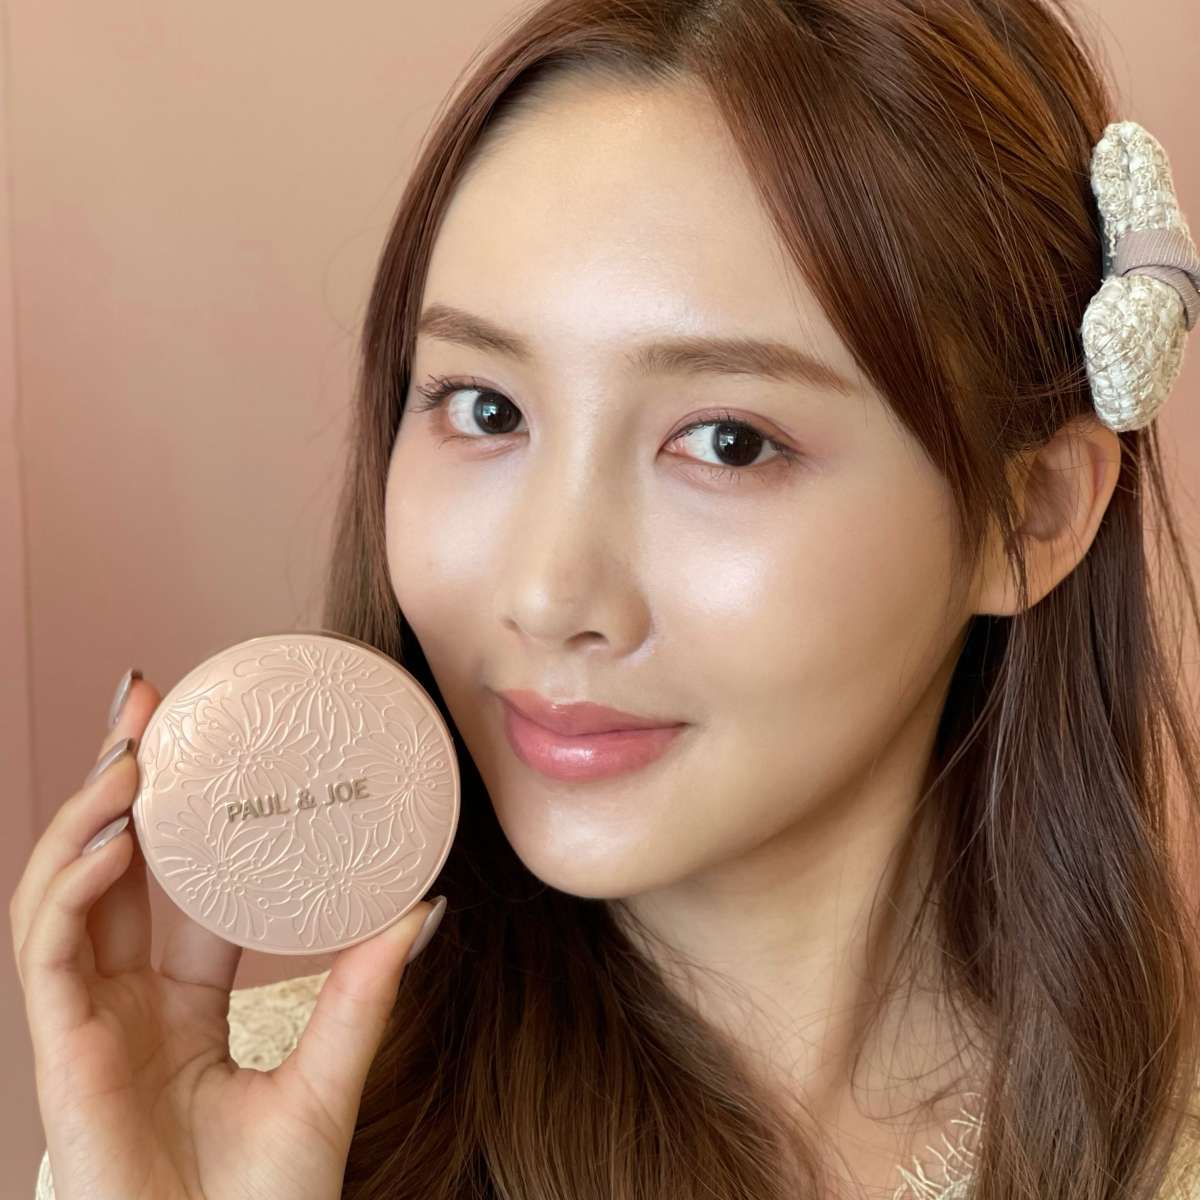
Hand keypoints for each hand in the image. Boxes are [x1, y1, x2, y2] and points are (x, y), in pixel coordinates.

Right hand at [10, 670, 444, 1199]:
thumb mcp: (331, 1075)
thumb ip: (366, 992)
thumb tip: (427, 907)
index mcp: (182, 1001)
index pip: (172, 884)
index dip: (179, 813)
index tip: (205, 735)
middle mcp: (127, 1000)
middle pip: (110, 865)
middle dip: (119, 779)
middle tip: (146, 697)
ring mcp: (87, 1024)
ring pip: (64, 891)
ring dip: (90, 815)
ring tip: (133, 750)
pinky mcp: (61, 1055)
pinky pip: (49, 953)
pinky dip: (74, 888)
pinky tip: (116, 840)